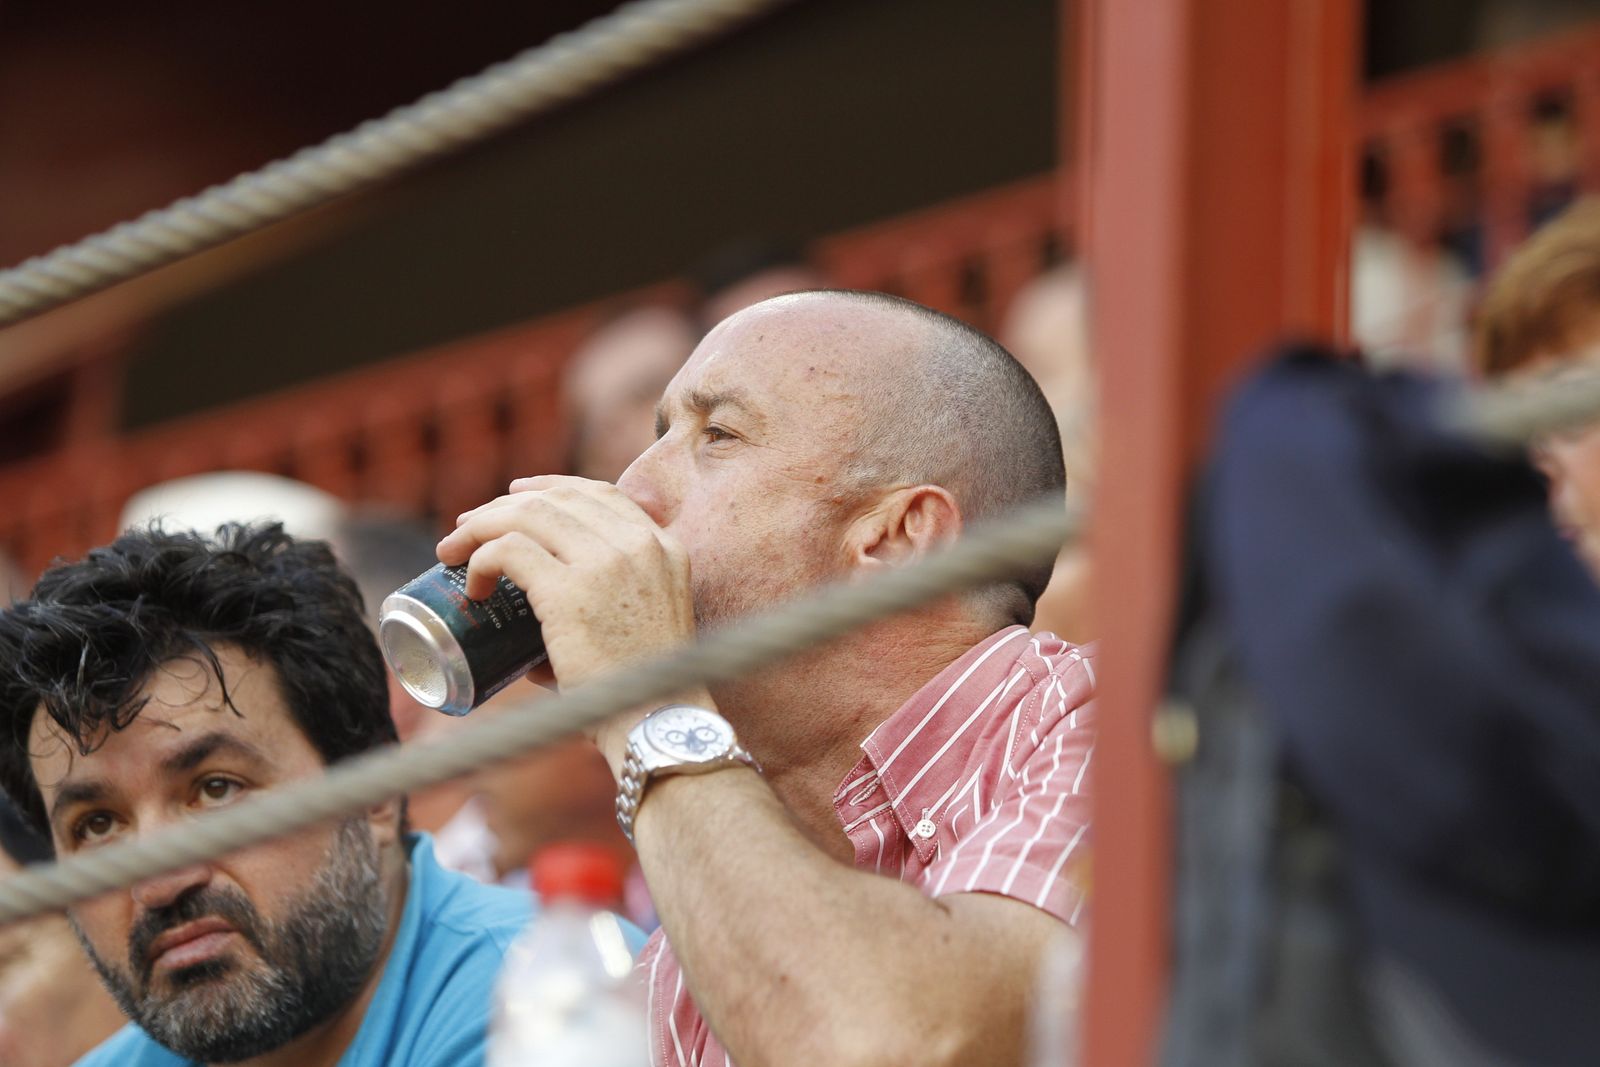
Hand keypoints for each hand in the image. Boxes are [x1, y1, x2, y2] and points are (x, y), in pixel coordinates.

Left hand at [436, 476, 698, 702]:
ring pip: (527, 515)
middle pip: (557, 498)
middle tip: (467, 528)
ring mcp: (606, 563)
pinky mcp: (570, 591)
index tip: (514, 495)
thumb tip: (529, 638)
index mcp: (663, 547)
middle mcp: (639, 544)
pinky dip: (480, 560)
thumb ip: (604, 611)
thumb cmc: (644, 690)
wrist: (660, 720)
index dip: (550, 486)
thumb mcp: (646, 624)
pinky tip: (472, 584)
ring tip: (453, 551)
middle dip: (502, 507)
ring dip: (479, 527)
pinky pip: (508, 551)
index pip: (601, 493)